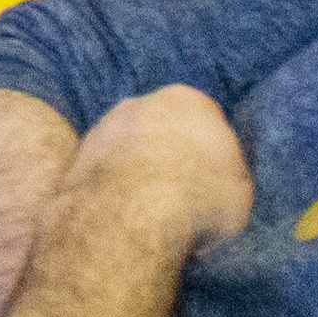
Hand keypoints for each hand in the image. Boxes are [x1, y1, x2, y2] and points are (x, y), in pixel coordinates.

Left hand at [68, 84, 256, 255]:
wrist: (130, 215)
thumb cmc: (198, 199)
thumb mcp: (238, 190)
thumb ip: (226, 172)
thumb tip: (216, 178)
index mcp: (188, 101)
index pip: (204, 120)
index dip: (209, 154)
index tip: (210, 182)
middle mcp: (142, 102)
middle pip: (162, 128)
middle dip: (169, 155)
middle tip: (179, 195)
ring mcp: (105, 125)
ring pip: (128, 146)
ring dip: (136, 170)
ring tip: (150, 210)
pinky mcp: (79, 153)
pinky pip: (104, 169)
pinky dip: (112, 185)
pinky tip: (122, 211)